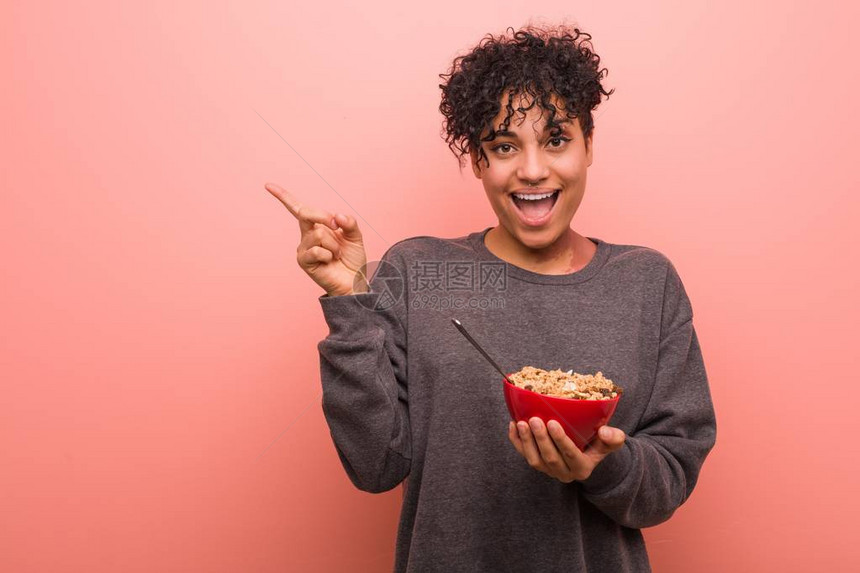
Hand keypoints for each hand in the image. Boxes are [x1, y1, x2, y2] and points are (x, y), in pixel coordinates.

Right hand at [265, 182, 368, 296]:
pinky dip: (329, 254)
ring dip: (334, 244)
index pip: (298, 208)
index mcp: (317, 226)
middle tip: (337, 226)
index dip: (283, 196)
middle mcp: (307, 235)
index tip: (268, 185)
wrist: (354, 281)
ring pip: (318, 234)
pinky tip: (330, 261)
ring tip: (337, 254)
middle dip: (323, 216)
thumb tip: (337, 215)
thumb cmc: (352, 259)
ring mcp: (304, 248)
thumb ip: (349, 222)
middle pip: (305, 214)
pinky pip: (317, 250)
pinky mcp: (304, 261)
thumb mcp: (355, 236)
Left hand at [508, 417, 625, 482]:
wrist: (587, 454)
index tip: (553, 423)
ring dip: (526, 441)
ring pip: (534, 460)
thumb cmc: (599, 444)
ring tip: (522, 422)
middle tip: (535, 419)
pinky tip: (513, 425)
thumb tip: (604, 431)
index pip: (570, 455)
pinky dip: (516, 441)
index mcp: (582, 468)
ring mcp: (549, 471)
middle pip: (549, 458)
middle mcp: (564, 473)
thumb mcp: (611, 442)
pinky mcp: (538, 464)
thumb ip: (613, 438)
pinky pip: (523, 455)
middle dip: (540, 439)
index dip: (561, 440)